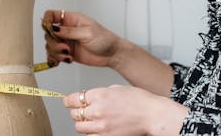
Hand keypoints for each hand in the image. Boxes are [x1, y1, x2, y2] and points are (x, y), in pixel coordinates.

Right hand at [42, 9, 120, 68]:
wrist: (112, 54)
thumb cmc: (104, 39)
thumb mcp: (88, 33)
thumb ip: (70, 32)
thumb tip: (54, 29)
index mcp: (72, 19)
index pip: (52, 15)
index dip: (46, 21)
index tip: (50, 31)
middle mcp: (67, 30)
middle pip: (48, 33)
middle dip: (53, 43)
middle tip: (65, 49)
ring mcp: (67, 41)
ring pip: (50, 46)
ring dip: (55, 53)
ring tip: (67, 56)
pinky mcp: (67, 52)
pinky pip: (54, 55)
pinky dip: (54, 59)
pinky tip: (60, 62)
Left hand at [64, 85, 187, 135]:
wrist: (152, 115)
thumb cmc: (139, 100)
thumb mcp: (117, 89)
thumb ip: (101, 93)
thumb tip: (89, 98)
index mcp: (100, 95)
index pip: (74, 99)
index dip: (69, 101)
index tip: (67, 102)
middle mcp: (98, 110)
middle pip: (75, 114)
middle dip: (77, 111)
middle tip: (81, 110)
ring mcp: (101, 126)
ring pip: (79, 127)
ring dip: (83, 123)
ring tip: (92, 120)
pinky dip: (91, 133)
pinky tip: (98, 128)